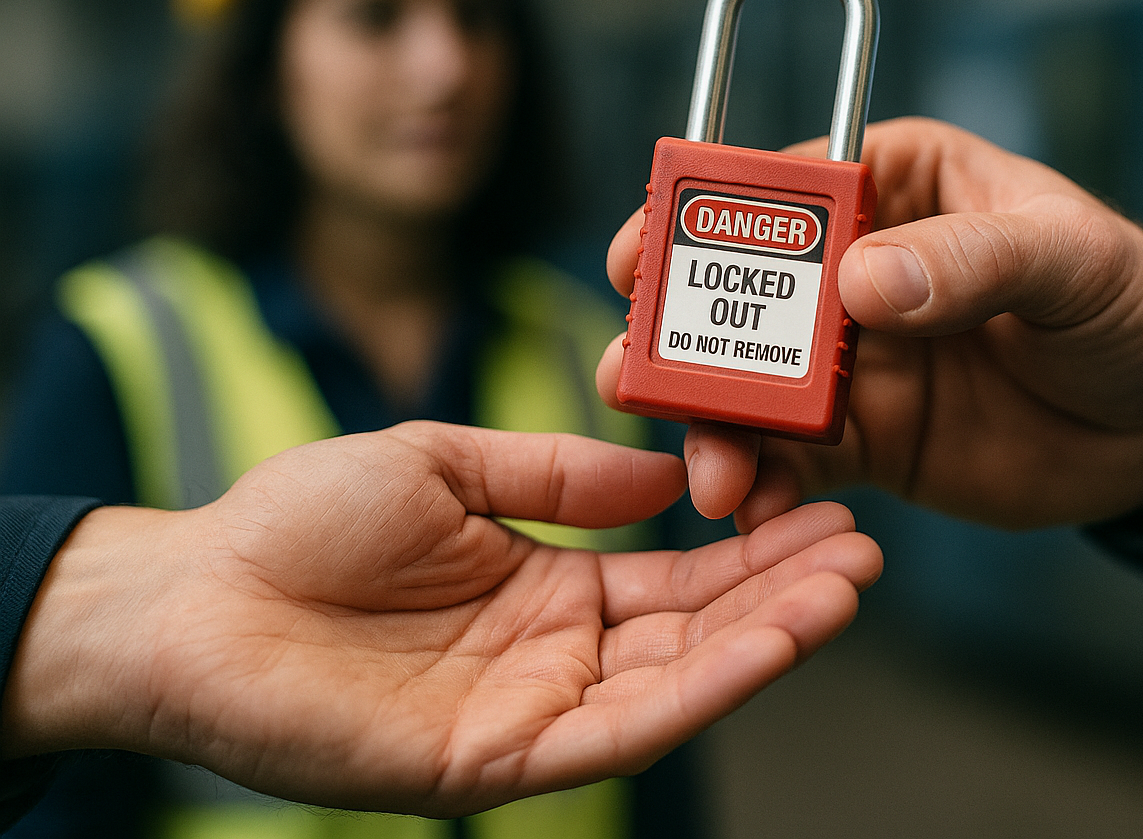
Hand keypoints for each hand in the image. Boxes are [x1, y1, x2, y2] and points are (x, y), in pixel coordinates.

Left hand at [3, 422, 881, 815]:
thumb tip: (662, 474)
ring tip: (845, 592)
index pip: (678, 575)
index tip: (826, 508)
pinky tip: (763, 648)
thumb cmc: (300, 522)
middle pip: (697, 631)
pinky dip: (698, 692)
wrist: (192, 592)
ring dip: (764, 642)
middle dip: (784, 593)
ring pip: (675, 685)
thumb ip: (558, 475)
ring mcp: (531, 712)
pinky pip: (616, 731)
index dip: (754, 549)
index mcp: (549, 585)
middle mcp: (556, 655)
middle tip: (867, 552)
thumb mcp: (447, 463)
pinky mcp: (495, 762)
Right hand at [598, 117, 1142, 530]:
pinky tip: (752, 508)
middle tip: (637, 377)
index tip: (644, 255)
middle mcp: (858, 269)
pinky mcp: (864, 439)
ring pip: (752, 385)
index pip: (784, 188)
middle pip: (743, 292)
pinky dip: (764, 482)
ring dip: (712, 423)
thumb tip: (864, 283)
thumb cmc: (1133, 306)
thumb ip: (975, 260)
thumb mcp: (1074, 259)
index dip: (704, 216)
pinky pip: (794, 459)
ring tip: (709, 471)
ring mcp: (853, 359)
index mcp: (900, 187)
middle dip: (681, 332)